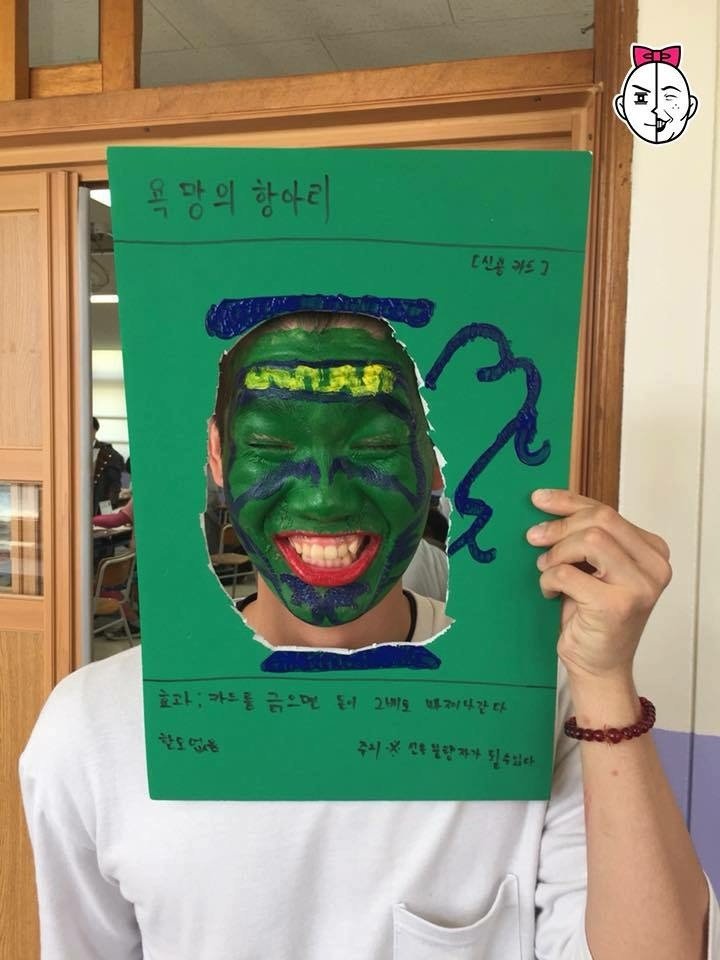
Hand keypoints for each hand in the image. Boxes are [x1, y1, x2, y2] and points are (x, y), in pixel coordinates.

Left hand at [526, 489, 671, 683]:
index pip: (607, 511)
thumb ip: (586, 537)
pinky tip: (551, 592)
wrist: (599, 666)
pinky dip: (551, 580)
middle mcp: (654, 566)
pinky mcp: (617, 605)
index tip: (539, 498)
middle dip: (560, 527)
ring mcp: (639, 586)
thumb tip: (546, 503)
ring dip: (557, 554)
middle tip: (534, 538)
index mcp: (652, 550)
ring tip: (547, 570)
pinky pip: (569, 573)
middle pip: (600, 520)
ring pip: (590, 541)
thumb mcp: (593, 567)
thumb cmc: (592, 615)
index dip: (569, 502)